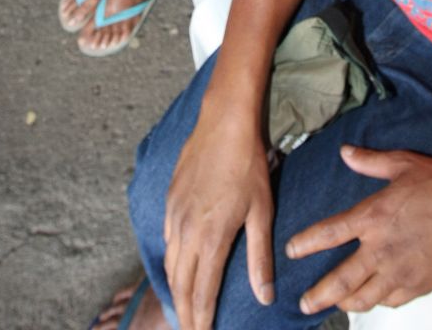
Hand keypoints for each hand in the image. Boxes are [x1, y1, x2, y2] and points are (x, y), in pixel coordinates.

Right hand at [164, 113, 274, 329]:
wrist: (223, 122)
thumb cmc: (248, 165)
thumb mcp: (262, 211)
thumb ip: (260, 257)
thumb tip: (265, 296)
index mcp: (210, 238)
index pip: (202, 294)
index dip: (201, 322)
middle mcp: (186, 231)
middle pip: (180, 286)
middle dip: (184, 315)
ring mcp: (174, 215)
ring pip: (169, 266)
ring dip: (176, 292)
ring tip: (184, 310)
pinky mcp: (169, 201)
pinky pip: (166, 242)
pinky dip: (170, 265)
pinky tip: (177, 269)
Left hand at [287, 145, 431, 314]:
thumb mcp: (403, 164)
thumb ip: (370, 161)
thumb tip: (345, 152)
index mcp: (373, 216)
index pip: (329, 234)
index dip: (306, 244)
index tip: (291, 252)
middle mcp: (381, 249)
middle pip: (340, 280)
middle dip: (318, 294)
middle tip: (303, 304)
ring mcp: (399, 271)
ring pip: (364, 298)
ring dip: (345, 303)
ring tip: (334, 306)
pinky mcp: (418, 285)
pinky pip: (390, 301)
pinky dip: (377, 302)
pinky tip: (373, 299)